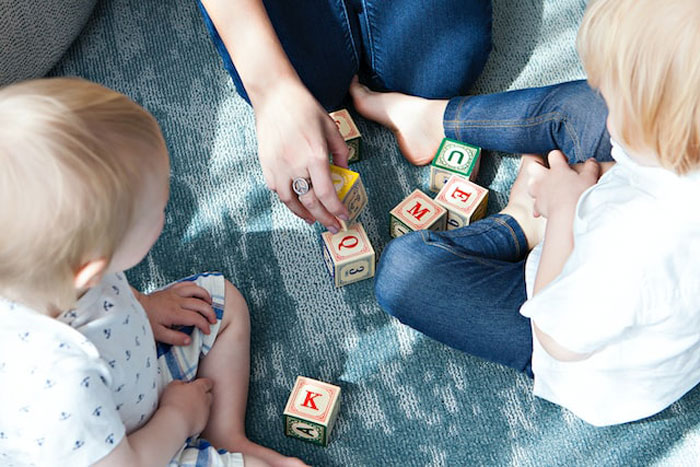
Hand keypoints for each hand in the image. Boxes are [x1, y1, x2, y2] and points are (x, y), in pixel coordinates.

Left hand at [136, 282, 215, 345]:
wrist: (136, 306)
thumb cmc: (146, 321)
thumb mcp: (158, 334)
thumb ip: (174, 338)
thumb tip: (189, 340)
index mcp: (174, 314)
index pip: (196, 318)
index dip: (204, 325)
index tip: (207, 331)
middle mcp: (177, 301)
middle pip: (200, 304)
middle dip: (210, 313)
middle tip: (213, 320)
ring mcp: (175, 293)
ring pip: (196, 290)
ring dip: (206, 297)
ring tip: (210, 305)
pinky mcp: (172, 289)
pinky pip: (187, 284)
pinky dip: (196, 287)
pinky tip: (199, 294)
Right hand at [159, 378, 213, 436]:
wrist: (176, 422)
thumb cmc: (173, 402)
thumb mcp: (173, 386)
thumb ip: (180, 383)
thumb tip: (181, 384)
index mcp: (199, 388)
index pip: (207, 383)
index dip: (203, 384)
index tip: (198, 385)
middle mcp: (205, 399)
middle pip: (209, 395)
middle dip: (203, 396)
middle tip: (193, 398)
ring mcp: (206, 412)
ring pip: (206, 407)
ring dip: (200, 408)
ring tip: (188, 410)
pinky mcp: (203, 423)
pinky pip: (202, 419)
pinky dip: (197, 418)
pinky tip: (187, 419)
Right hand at [253, 79, 349, 231]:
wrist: (274, 96)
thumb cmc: (305, 108)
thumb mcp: (331, 127)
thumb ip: (340, 152)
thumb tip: (344, 172)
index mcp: (315, 155)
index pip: (327, 194)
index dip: (336, 210)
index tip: (344, 217)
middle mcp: (295, 165)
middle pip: (311, 203)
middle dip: (324, 218)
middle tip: (333, 226)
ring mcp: (278, 167)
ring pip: (291, 202)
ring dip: (304, 214)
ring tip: (314, 219)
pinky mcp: (266, 165)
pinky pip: (278, 190)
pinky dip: (288, 200)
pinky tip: (297, 201)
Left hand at [528, 150, 600, 218]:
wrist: (568, 214)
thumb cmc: (579, 195)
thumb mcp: (589, 178)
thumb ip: (590, 167)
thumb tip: (591, 161)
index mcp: (558, 169)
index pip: (554, 155)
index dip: (558, 156)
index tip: (564, 161)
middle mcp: (545, 178)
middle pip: (533, 166)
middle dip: (538, 166)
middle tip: (547, 171)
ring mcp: (539, 191)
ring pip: (530, 183)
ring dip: (535, 185)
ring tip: (543, 188)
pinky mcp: (538, 205)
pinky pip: (534, 204)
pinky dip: (537, 205)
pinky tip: (542, 208)